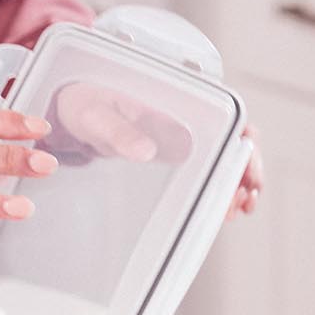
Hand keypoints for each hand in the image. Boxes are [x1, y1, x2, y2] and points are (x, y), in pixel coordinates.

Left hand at [52, 83, 262, 218]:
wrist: (67, 115)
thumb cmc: (83, 105)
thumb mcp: (97, 116)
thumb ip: (119, 131)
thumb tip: (146, 150)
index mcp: (176, 104)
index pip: (229, 119)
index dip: (246, 146)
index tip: (246, 172)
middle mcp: (184, 122)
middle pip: (232, 145)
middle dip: (244, 173)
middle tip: (242, 201)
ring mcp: (178, 143)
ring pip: (220, 163)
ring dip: (233, 186)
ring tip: (234, 210)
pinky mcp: (168, 161)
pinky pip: (200, 176)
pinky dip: (213, 193)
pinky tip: (218, 211)